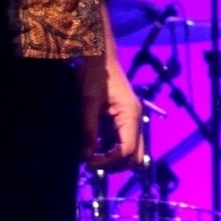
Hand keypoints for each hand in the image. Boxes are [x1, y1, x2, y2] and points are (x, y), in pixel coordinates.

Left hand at [80, 48, 142, 170]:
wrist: (98, 55)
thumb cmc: (94, 74)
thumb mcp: (89, 101)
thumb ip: (88, 129)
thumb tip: (86, 156)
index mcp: (131, 114)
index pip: (127, 150)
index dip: (109, 162)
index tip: (88, 163)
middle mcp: (135, 119)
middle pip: (134, 156)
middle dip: (115, 165)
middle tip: (91, 164)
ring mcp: (130, 120)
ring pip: (129, 151)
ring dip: (112, 159)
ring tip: (90, 157)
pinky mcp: (122, 119)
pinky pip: (120, 142)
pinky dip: (109, 150)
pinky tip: (92, 147)